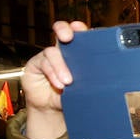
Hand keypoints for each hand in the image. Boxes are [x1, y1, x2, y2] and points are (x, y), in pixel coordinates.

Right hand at [18, 21, 84, 138]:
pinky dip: (52, 73)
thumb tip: (104, 83)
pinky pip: (43, 63)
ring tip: (67, 82)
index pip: (80, 36)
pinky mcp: (35, 64)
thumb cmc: (69, 97)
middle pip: (61, 30)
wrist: (50, 109)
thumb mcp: (83, 90)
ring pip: (52, 51)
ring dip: (60, 66)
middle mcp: (62, 51)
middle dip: (64, 29)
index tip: (84, 29)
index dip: (81, 29)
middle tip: (68, 37)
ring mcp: (48, 56)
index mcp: (78, 53)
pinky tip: (58, 84)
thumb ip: (90, 83)